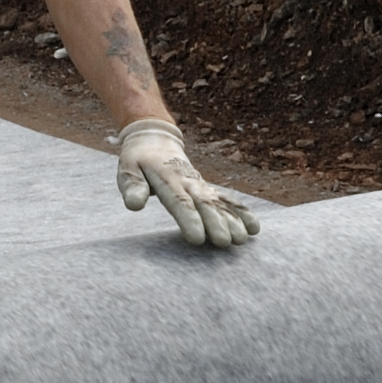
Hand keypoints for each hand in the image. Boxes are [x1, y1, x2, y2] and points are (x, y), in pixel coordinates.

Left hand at [114, 118, 258, 248]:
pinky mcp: (207, 188)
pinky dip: (241, 213)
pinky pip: (227, 200)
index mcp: (167, 179)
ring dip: (233, 221)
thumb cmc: (137, 160)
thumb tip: (134, 204)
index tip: (197, 238)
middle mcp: (188, 182)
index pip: (180, 201)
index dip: (189, 219)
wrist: (155, 139)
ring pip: (219, 203)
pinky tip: (254, 228)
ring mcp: (200, 185)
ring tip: (243, 239)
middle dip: (216, 223)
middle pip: (204, 204)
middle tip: (225, 243)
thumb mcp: (127, 169)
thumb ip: (132, 187)